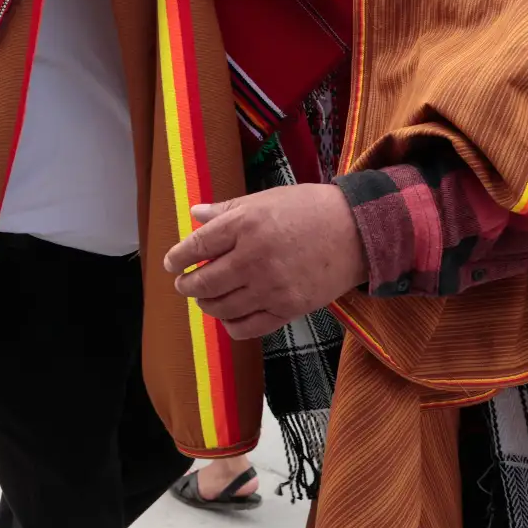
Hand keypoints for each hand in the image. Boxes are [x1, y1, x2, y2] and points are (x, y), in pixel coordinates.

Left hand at [161, 185, 366, 338]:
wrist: (357, 231)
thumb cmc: (309, 209)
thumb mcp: (264, 199)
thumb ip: (226, 210)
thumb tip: (194, 214)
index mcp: (245, 224)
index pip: (197, 245)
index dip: (177, 257)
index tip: (171, 263)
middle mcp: (253, 258)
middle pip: (204, 281)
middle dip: (187, 285)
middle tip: (183, 284)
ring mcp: (270, 288)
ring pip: (221, 307)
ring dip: (206, 305)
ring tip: (204, 298)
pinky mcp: (288, 309)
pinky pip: (247, 327)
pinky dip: (230, 324)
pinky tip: (228, 316)